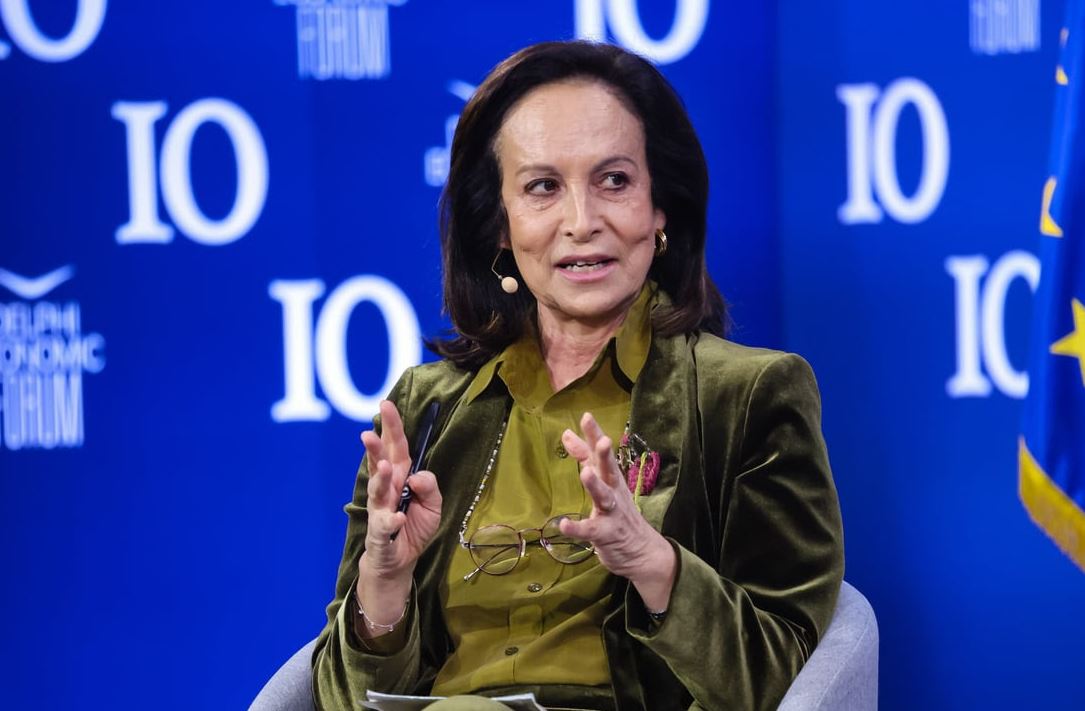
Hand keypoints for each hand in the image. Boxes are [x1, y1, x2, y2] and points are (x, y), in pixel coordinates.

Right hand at [355, 400, 442, 627]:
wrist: (399, 562)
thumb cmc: (413, 527)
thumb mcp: (433, 505)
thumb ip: (430, 486)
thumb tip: (416, 475)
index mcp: (400, 477)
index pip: (398, 447)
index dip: (392, 427)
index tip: (386, 404)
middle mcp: (386, 489)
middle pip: (381, 463)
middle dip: (376, 447)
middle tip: (370, 432)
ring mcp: (380, 510)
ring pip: (378, 491)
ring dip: (381, 478)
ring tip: (385, 466)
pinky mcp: (380, 533)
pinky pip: (384, 526)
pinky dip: (390, 521)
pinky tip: (397, 517)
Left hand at [560, 412, 675, 612]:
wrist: (642, 551)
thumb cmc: (618, 512)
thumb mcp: (604, 481)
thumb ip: (585, 458)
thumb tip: (568, 434)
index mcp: (612, 477)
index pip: (601, 453)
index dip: (595, 435)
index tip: (586, 416)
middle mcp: (614, 491)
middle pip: (609, 470)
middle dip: (605, 455)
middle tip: (603, 440)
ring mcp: (612, 513)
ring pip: (604, 497)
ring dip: (596, 485)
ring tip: (585, 473)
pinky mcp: (606, 534)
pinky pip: (590, 530)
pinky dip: (577, 527)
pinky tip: (563, 525)